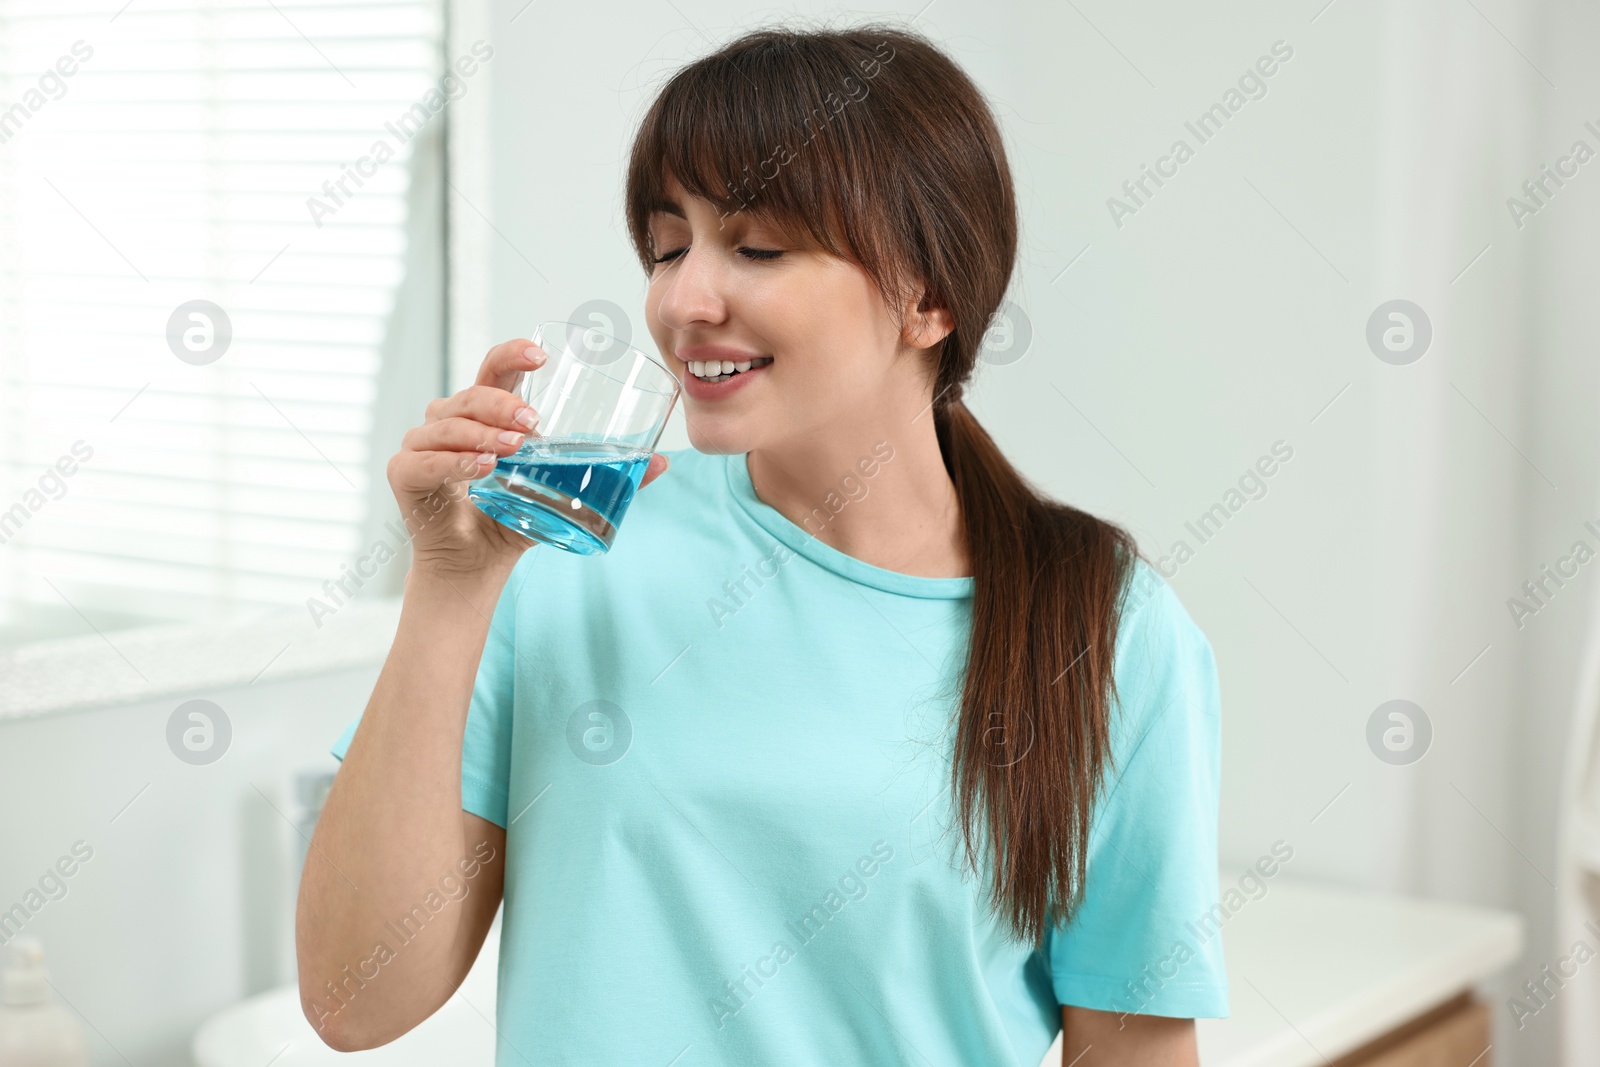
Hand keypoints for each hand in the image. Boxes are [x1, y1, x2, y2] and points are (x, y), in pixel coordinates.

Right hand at [386, 338, 670, 580]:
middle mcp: (449, 421)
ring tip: (514, 450)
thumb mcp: (562, 494)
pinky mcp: (404, 475)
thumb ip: (604, 474)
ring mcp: (421, 444)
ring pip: (450, 424)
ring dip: (483, 434)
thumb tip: (662, 463)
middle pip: (472, 393)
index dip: (513, 354)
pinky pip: (426, 461)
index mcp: (484, 414)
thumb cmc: (512, 519)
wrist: (475, 567)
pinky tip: (480, 468)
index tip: (541, 355)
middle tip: (536, 424)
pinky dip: (453, 463)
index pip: (494, 369)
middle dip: (503, 403)